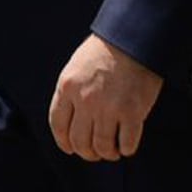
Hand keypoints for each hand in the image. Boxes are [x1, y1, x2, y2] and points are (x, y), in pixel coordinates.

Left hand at [48, 34, 162, 161]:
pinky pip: (126, 144)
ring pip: (102, 147)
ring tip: (113, 151)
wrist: (133, 38)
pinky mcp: (132, 112)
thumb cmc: (105, 49)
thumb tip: (72, 121)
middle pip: (80, 142)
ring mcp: (109, 108)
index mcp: (67, 87)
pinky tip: (127, 145)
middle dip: (87, 153)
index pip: (58, 126)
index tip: (71, 148)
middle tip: (95, 153)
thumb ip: (71, 92)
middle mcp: (85, 100)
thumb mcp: (76, 66)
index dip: (64, 143)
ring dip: (108, 153)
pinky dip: (126, 149)